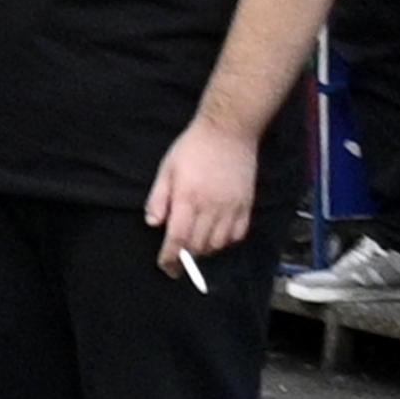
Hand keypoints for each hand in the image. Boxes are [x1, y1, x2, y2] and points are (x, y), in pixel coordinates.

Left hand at [142, 118, 259, 271]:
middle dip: (185, 258)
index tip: (166, 267)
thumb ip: (158, 199)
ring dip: (205, 251)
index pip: (177, 239)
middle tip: (177, 261)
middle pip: (198, 246)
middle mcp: (211, 207)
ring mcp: (232, 207)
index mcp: (188, 199)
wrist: (229, 132)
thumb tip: (153, 224)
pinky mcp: (246, 204)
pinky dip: (226, 242)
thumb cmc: (193, 148)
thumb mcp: (166, 170)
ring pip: (218, 243)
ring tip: (194, 248)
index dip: (170, 258)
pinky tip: (217, 238)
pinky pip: (238, 233)